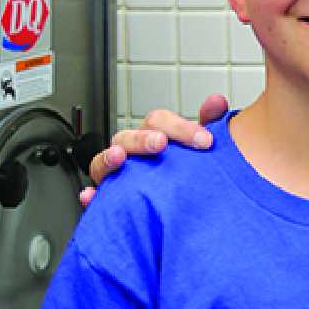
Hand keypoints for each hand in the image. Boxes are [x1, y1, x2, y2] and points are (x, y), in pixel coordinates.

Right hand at [80, 94, 229, 203]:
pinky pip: (94, 198)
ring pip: (102, 163)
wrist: (179, 206)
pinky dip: (91, 196)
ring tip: (119, 158)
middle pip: (127, 137)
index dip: (179, 127)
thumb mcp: (198, 149)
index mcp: (152, 136)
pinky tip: (91, 196)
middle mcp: (130, 152)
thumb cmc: (185, 171)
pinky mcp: (109, 200)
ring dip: (108, 158)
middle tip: (161, 144)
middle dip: (142, 138)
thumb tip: (217, 101)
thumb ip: (209, 123)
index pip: (158, 121)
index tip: (205, 140)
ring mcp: (116, 175)